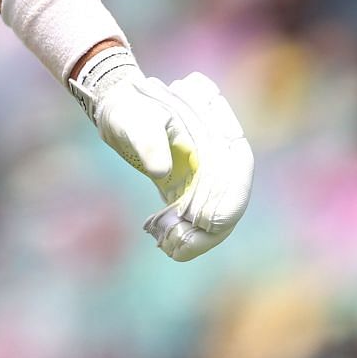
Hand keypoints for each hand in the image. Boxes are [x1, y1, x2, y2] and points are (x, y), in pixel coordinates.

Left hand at [70, 46, 253, 260]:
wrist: (117, 111)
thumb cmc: (130, 110)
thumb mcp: (135, 119)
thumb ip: (149, 140)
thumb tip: (161, 171)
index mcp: (217, 129)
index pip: (239, 164)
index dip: (232, 195)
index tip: (210, 220)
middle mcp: (219, 155)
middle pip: (231, 197)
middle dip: (211, 227)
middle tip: (181, 245)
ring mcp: (205, 175)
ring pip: (216, 213)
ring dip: (199, 236)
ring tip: (169, 247)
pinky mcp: (189, 189)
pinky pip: (197, 218)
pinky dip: (186, 234)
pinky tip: (165, 244)